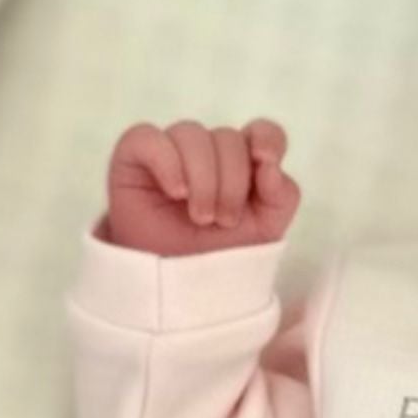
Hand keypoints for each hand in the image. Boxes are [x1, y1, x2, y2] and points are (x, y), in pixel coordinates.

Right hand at [104, 118, 301, 256]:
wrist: (179, 286)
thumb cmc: (221, 257)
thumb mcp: (266, 232)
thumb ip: (282, 195)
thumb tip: (269, 163)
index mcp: (244, 165)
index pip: (262, 132)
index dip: (267, 138)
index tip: (265, 161)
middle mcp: (209, 152)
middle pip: (228, 138)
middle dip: (231, 183)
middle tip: (223, 221)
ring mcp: (173, 149)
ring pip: (192, 134)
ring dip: (202, 179)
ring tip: (199, 217)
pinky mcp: (136, 154)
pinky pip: (149, 136)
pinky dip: (167, 162)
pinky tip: (175, 192)